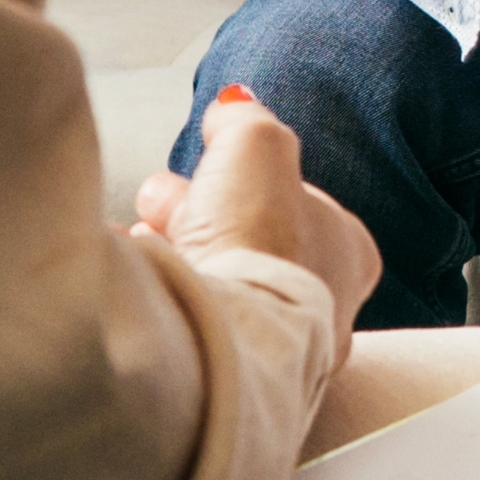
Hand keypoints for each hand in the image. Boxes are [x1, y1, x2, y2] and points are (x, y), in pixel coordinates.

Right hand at [135, 85, 383, 328]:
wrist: (221, 339)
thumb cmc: (255, 241)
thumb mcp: (255, 144)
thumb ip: (245, 116)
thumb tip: (233, 103)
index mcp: (348, 252)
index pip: (297, 201)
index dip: (245, 179)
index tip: (208, 170)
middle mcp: (323, 306)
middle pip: (249, 242)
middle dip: (197, 215)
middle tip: (159, 205)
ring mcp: (278, 349)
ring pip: (219, 286)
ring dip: (173, 256)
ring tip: (136, 241)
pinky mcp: (227, 375)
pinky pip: (188, 324)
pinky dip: (157, 298)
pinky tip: (130, 281)